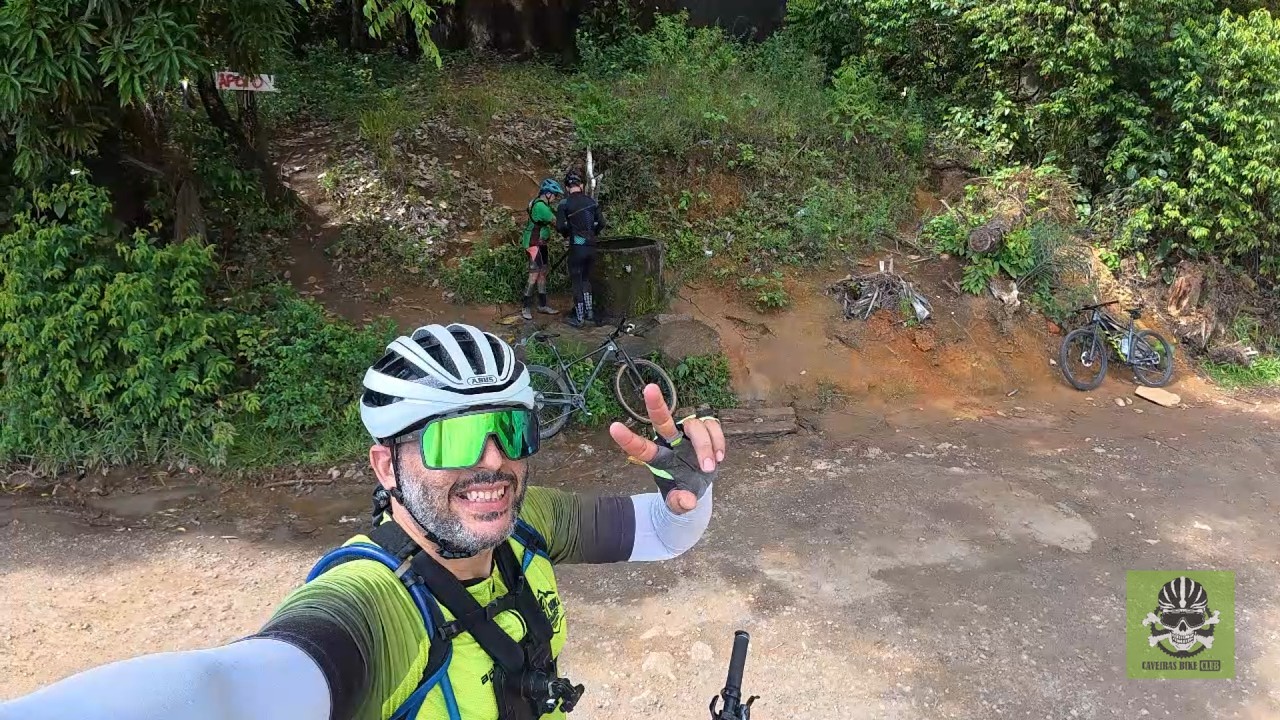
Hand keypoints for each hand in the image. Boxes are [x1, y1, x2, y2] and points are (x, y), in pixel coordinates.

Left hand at [609, 384, 725, 514]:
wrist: (700, 485)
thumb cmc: (684, 491)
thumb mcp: (680, 504)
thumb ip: (680, 503)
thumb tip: (686, 502)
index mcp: (659, 458)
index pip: (642, 448)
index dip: (629, 439)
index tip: (614, 427)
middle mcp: (671, 441)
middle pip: (662, 420)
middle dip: (656, 405)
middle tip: (649, 388)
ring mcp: (688, 433)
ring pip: (694, 426)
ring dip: (704, 446)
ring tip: (709, 467)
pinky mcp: (706, 429)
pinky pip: (712, 426)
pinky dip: (717, 442)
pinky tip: (719, 457)